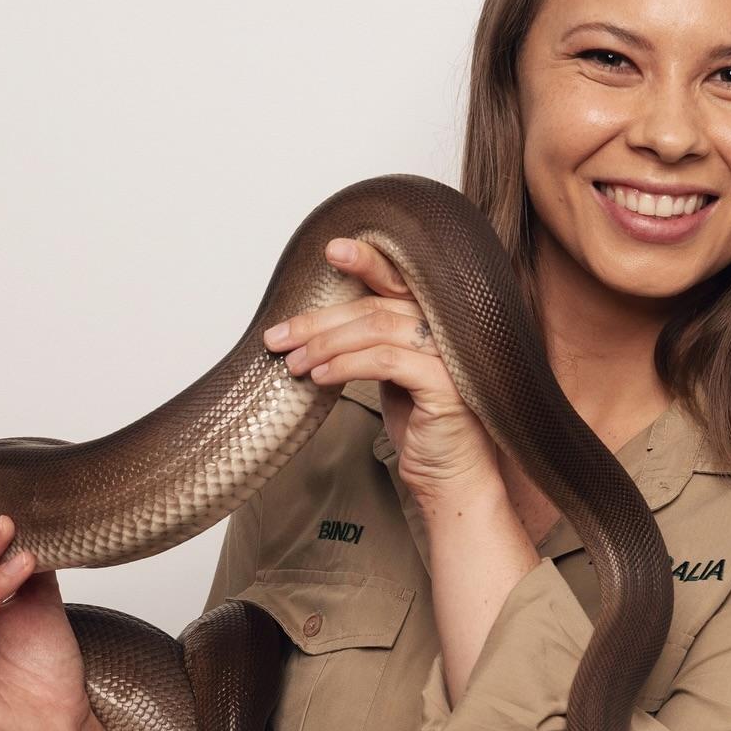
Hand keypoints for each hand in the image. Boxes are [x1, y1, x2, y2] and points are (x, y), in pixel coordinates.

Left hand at [262, 235, 503, 508]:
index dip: (367, 260)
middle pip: (374, 307)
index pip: (397, 281)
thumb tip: (313, 326)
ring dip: (326, 345)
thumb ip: (370, 341)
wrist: (449, 479)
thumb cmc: (420, 426)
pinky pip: (385, 361)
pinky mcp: (446, 383)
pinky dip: (346, 366)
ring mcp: (451, 353)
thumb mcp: (390, 375)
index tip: (331, 250)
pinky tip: (320, 378)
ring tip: (295, 363)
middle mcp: (448, 328)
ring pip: (377, 329)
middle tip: (278, 336)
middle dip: (319, 320)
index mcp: (434, 320)